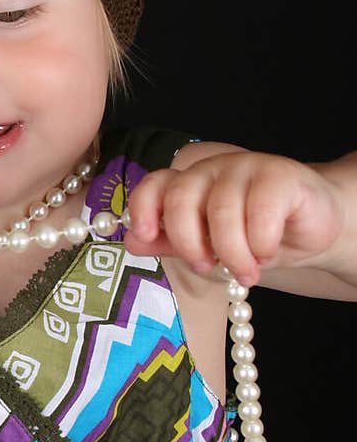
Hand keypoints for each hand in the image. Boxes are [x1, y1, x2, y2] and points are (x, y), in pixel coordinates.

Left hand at [122, 151, 345, 287]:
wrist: (308, 231)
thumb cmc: (252, 238)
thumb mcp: (207, 247)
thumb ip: (169, 242)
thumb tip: (132, 241)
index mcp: (187, 185)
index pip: (154, 185)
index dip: (143, 208)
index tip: (144, 236)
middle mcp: (212, 171)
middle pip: (182, 198)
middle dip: (189, 242)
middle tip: (206, 268)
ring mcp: (246, 168)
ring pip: (222, 210)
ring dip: (232, 252)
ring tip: (245, 273)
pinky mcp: (281, 175)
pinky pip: (261, 211)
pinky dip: (261, 242)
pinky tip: (268, 253)